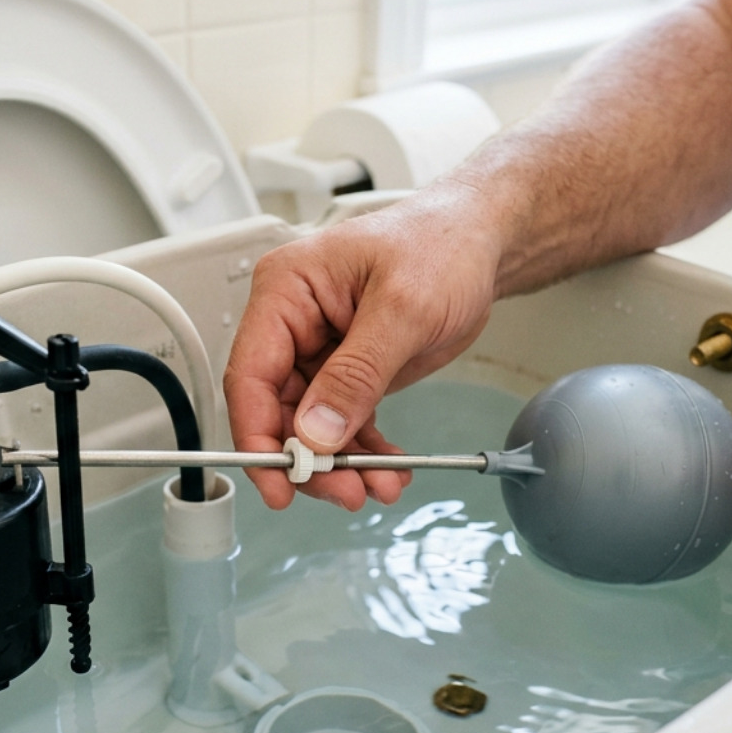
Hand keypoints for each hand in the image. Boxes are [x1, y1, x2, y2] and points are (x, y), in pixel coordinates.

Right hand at [222, 183, 501, 509]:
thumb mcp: (403, 309)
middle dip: (309, 458)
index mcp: (286, 289)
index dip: (258, 433)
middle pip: (277, 409)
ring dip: (341, 464)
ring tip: (379, 485)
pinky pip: (343, 422)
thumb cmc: (441, 245)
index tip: (278, 479)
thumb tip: (316, 430)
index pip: (250, 372)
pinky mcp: (347, 371)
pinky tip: (387, 469)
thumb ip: (356, 373)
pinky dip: (363, 452)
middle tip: (344, 491)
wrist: (481, 241)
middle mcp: (294, 322)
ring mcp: (319, 349)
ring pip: (310, 425)